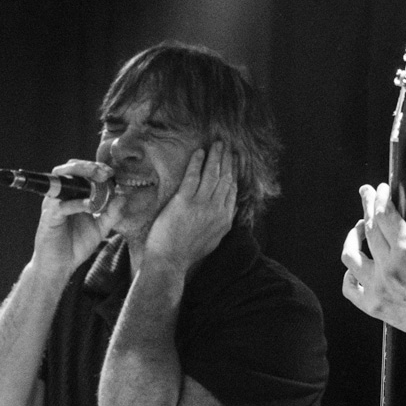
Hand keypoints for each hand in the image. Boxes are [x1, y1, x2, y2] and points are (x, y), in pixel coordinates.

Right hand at [30, 160, 125, 279]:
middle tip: (105, 172)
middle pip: (68, 169)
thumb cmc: (77, 245)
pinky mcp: (49, 218)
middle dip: (87, 166)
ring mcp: (53, 205)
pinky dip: (77, 203)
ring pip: (61, 181)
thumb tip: (123, 196)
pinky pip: (61, 205)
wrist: (60, 266)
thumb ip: (112, 213)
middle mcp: (61, 196)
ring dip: (79, 175)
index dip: (95, 167)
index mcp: (72, 195)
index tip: (112, 172)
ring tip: (98, 178)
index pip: (80, 172)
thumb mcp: (101, 228)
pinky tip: (90, 206)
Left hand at [144, 140, 236, 270]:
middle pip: (226, 178)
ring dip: (216, 156)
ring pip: (212, 174)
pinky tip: (200, 152)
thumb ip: (223, 222)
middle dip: (227, 160)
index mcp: (225, 219)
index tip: (234, 161)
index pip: (233, 189)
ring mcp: (201, 204)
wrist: (170, 261)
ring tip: (217, 144)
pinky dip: (198, 162)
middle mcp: (217, 210)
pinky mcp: (184, 201)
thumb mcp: (214, 239)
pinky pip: (194, 176)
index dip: (234, 172)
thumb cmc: (188, 252)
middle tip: (227, 146)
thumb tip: (232, 208)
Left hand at [341, 183, 405, 343]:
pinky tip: (357, 265)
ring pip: (350, 256)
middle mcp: (389, 268)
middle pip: (368, 229)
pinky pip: (349, 287)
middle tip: (367, 196)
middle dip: (367, 207)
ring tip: (360, 229)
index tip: (380, 189)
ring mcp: (378, 288)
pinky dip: (349, 274)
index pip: (385, 215)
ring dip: (353, 237)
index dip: (380, 197)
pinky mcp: (373, 306)